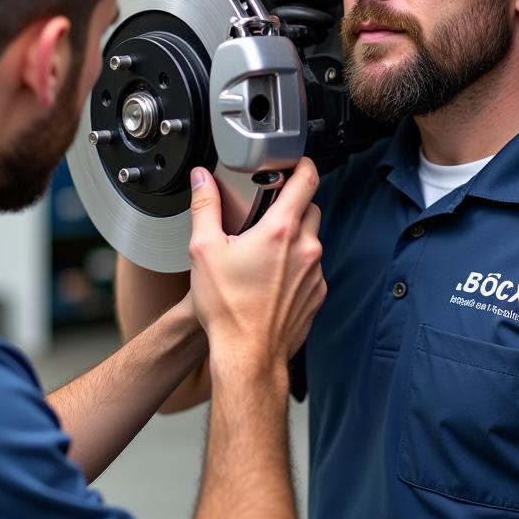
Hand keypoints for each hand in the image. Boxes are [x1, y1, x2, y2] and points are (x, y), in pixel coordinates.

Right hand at [187, 158, 325, 372]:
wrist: (248, 356)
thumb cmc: (228, 309)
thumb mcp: (204, 250)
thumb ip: (204, 206)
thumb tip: (201, 179)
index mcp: (280, 230)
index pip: (307, 180)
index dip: (302, 165)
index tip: (295, 162)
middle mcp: (305, 248)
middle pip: (310, 208)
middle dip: (292, 204)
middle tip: (268, 213)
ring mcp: (315, 272)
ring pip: (312, 239)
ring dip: (294, 238)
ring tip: (264, 251)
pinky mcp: (317, 294)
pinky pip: (312, 267)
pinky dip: (297, 265)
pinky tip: (272, 278)